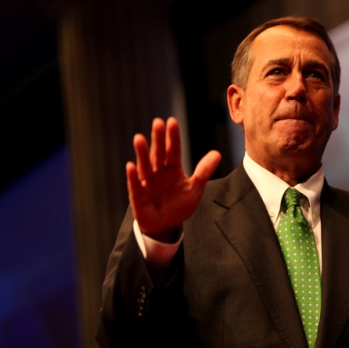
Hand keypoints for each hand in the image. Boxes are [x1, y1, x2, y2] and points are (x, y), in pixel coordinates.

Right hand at [126, 117, 221, 241]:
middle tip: (158, 123)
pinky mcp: (138, 196)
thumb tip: (217, 153)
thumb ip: (203, 171)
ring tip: (139, 138)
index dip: (173, 137)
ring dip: (142, 153)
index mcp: (172, 168)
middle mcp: (158, 172)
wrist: (165, 226)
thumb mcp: (194, 188)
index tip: (172, 122)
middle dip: (158, 139)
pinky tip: (131, 166)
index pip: (173, 150)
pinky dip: (133, 176)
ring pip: (145, 165)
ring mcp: (147, 183)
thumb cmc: (178, 205)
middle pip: (158, 153)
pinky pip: (135, 185)